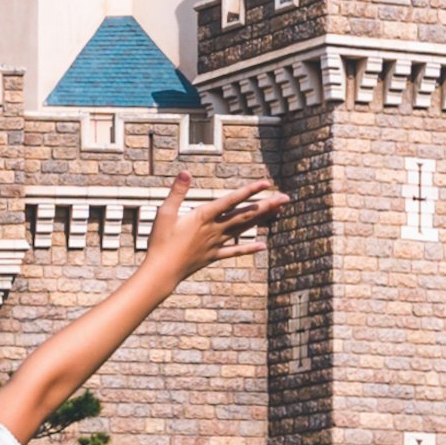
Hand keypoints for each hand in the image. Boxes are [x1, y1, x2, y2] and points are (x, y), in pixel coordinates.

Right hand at [151, 164, 283, 279]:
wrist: (161, 272)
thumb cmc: (160, 241)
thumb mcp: (164, 213)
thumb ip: (177, 192)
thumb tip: (185, 172)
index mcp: (203, 216)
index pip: (231, 200)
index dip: (249, 191)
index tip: (266, 183)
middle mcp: (214, 229)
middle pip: (244, 215)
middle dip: (266, 205)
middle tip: (285, 198)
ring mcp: (215, 244)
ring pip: (243, 229)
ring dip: (261, 220)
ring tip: (278, 211)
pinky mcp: (213, 256)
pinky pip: (234, 251)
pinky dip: (248, 248)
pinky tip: (263, 246)